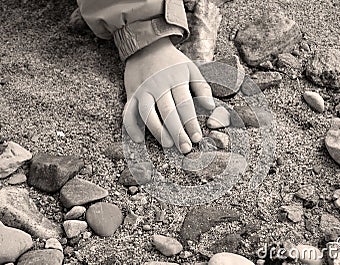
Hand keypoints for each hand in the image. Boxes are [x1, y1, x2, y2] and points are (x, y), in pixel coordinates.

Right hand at [123, 37, 214, 153]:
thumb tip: (211, 107)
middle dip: (177, 131)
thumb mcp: (191, 69)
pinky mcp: (131, 94)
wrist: (146, 46)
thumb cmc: (173, 62)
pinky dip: (131, 127)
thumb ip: (202, 88)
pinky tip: (138, 140)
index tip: (197, 138)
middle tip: (185, 148)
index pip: (184, 104)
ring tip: (167, 144)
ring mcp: (142, 90)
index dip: (191, 122)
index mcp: (175, 79)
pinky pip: (128, 112)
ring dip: (157, 130)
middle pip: (167, 111)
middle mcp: (158, 85)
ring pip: (148, 113)